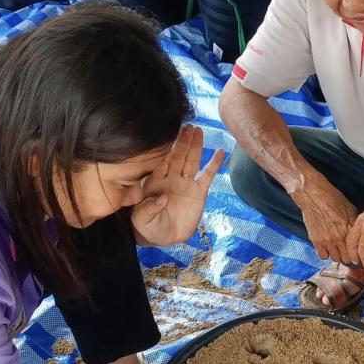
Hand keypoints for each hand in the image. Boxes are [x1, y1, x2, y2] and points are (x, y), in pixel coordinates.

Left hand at [130, 126, 225, 246]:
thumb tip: (163, 197)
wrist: (163, 237)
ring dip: (195, 147)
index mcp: (155, 181)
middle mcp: (171, 178)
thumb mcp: (142, 219)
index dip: (168, 147)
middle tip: (189, 126)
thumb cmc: (149, 225)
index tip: (171, 133)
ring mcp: (186, 184)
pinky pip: (207, 176)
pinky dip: (214, 165)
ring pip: (191, 161)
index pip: (162, 161)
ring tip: (199, 131)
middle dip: (183, 142)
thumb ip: (148, 208)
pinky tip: (220, 152)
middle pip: (178, 156)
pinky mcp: (198, 193)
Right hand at [295, 176, 359, 263]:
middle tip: (347, 252)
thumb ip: (356, 224)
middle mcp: (340, 237)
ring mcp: (328, 240)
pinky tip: (327, 247)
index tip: (357, 252)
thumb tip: (361, 234)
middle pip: (348, 258)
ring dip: (337, 255)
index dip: (358, 252)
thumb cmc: (332, 199)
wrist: (313, 196)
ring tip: (337, 249)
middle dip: (348, 256)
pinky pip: (323, 256)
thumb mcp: (350, 209)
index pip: (358, 249)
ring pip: (336, 258)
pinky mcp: (317, 241)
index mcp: (350, 229)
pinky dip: (325, 254)